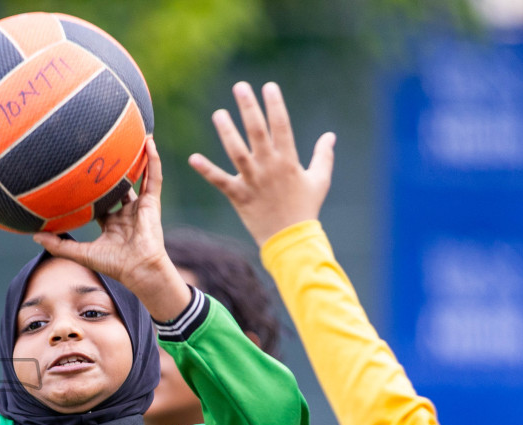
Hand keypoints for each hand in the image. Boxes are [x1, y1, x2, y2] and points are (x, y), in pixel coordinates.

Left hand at [31, 139, 191, 322]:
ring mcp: (140, 207)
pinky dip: (153, 160)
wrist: (139, 269)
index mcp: (112, 224)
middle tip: (105, 151)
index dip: (93, 190)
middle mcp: (126, 213)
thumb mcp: (81, 253)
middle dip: (115, 171)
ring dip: (138, 158)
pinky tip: (149, 142)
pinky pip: (154, 176)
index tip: (81, 175)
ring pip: (140, 177)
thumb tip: (33, 235)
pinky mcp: (152, 202)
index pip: (101, 202)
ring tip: (135, 137)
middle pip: (120, 186)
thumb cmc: (113, 264)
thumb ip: (58, 245)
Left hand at [190, 81, 334, 247]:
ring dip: (227, 132)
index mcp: (289, 160)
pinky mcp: (239, 196)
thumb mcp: (320, 180)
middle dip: (249, 108)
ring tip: (218, 113)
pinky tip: (192, 158)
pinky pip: (220, 181)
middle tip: (240, 87)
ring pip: (237, 152)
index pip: (281, 126)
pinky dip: (206, 170)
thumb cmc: (306, 208)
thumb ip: (323, 155)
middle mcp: (270, 167)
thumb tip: (330, 136)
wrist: (291, 239)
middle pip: (257, 132)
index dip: (275, 105)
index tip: (269, 86)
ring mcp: (253, 181)